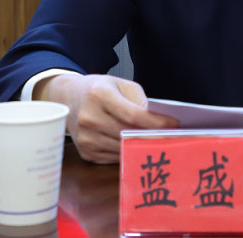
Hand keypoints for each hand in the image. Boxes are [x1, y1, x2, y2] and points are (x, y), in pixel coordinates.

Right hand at [39, 74, 177, 163]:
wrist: (68, 98)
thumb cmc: (99, 89)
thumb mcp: (120, 84)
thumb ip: (139, 100)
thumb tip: (154, 122)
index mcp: (99, 95)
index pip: (133, 115)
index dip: (155, 122)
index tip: (173, 125)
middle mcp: (89, 117)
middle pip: (128, 134)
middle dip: (152, 136)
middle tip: (172, 137)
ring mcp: (85, 138)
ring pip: (123, 149)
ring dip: (141, 147)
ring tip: (158, 143)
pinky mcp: (86, 153)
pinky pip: (114, 158)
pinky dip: (127, 153)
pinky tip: (137, 147)